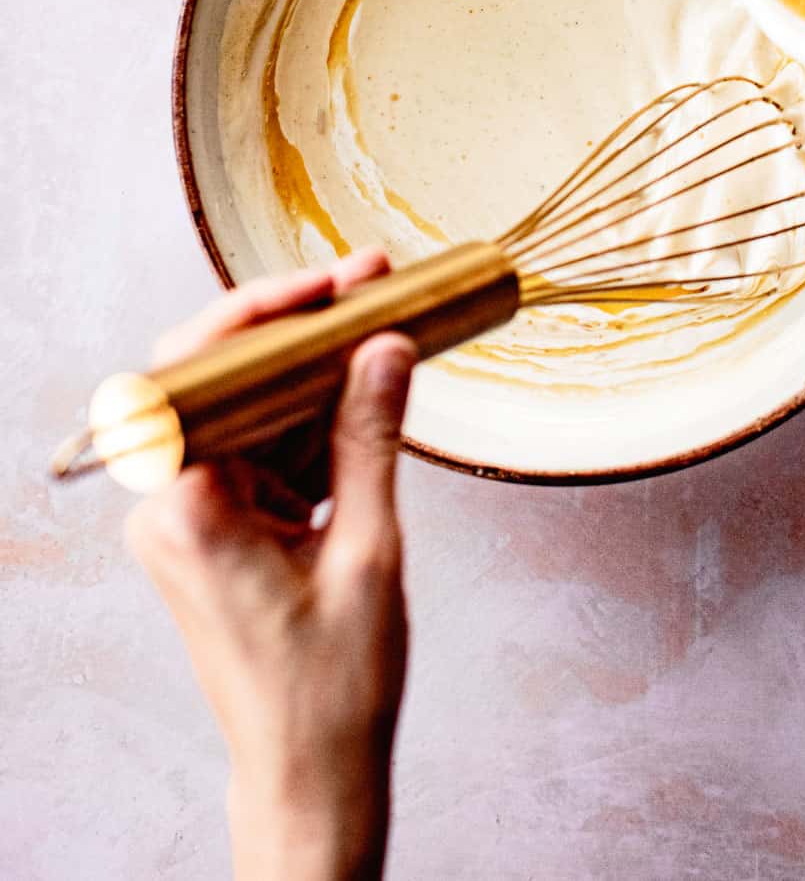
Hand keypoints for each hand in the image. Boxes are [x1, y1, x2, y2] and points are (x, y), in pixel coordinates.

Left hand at [126, 250, 413, 880]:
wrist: (311, 772)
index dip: (263, 312)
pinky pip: (264, 447)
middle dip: (300, 327)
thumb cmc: (331, 688)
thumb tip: (384, 348)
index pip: (205, 374)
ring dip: (315, 370)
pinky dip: (314, 420)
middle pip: (226, 380)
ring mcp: (192, 517)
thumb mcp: (369, 550)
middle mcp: (172, 507)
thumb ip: (371, 438)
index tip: (330, 282)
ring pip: (250, 408)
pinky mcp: (218, 527)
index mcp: (189, 511)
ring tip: (382, 324)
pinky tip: (366, 392)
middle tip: (368, 281)